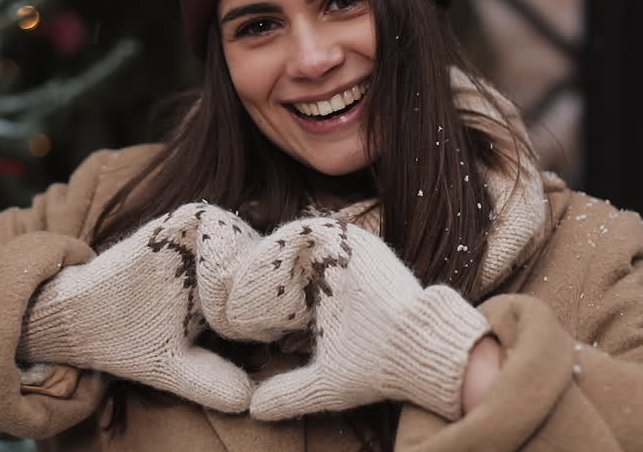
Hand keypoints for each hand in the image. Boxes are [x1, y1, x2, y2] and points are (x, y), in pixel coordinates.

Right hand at [19, 203, 260, 412]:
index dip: (283, 306)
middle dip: (271, 286)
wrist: (77, 316)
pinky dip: (219, 246)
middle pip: (264, 258)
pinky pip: (211, 221)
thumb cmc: (129, 340)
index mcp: (223, 288)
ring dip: (248, 267)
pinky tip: (214, 284)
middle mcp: (216, 257)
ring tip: (242, 306)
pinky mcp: (175, 222)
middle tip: (275, 316)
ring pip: (244, 236)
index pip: (268, 288)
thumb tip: (250, 403)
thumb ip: (210, 380)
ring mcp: (198, 235)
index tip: (287, 331)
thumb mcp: (175, 367)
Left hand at [219, 218, 490, 420]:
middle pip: (282, 259)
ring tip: (241, 285)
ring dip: (265, 259)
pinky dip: (282, 246)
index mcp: (328, 296)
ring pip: (290, 242)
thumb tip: (254, 411)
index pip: (282, 283)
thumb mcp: (324, 383)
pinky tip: (263, 273)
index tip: (232, 316)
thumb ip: (290, 392)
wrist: (416, 352)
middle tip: (227, 296)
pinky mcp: (351, 241)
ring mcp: (344, 253)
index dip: (255, 296)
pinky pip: (305, 230)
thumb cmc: (375, 368)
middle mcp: (335, 270)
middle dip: (254, 275)